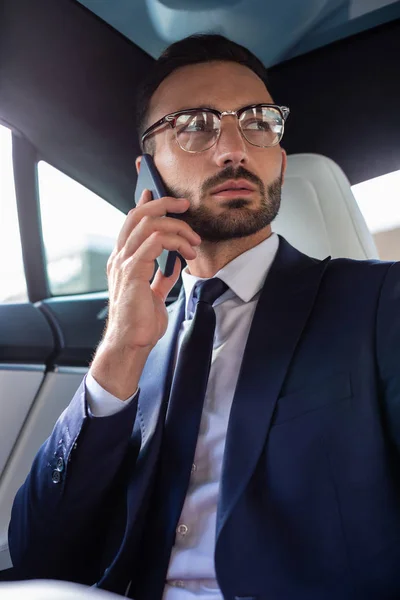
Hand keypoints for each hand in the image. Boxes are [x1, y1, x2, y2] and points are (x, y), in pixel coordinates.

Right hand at [90, 190, 200, 398]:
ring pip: (148, 224)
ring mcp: (124, 263)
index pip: (131, 222)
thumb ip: (161, 277)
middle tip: (184, 206)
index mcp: (123, 260)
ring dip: (177, 227)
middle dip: (163, 204)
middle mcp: (120, 257)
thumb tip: (173, 264)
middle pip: (138, 215)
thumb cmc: (140, 322)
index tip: (160, 194)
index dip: (145, 204)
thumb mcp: (153, 293)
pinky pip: (154, 242)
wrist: (131, 342)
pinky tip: (187, 253)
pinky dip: (175, 242)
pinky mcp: (132, 271)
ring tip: (194, 240)